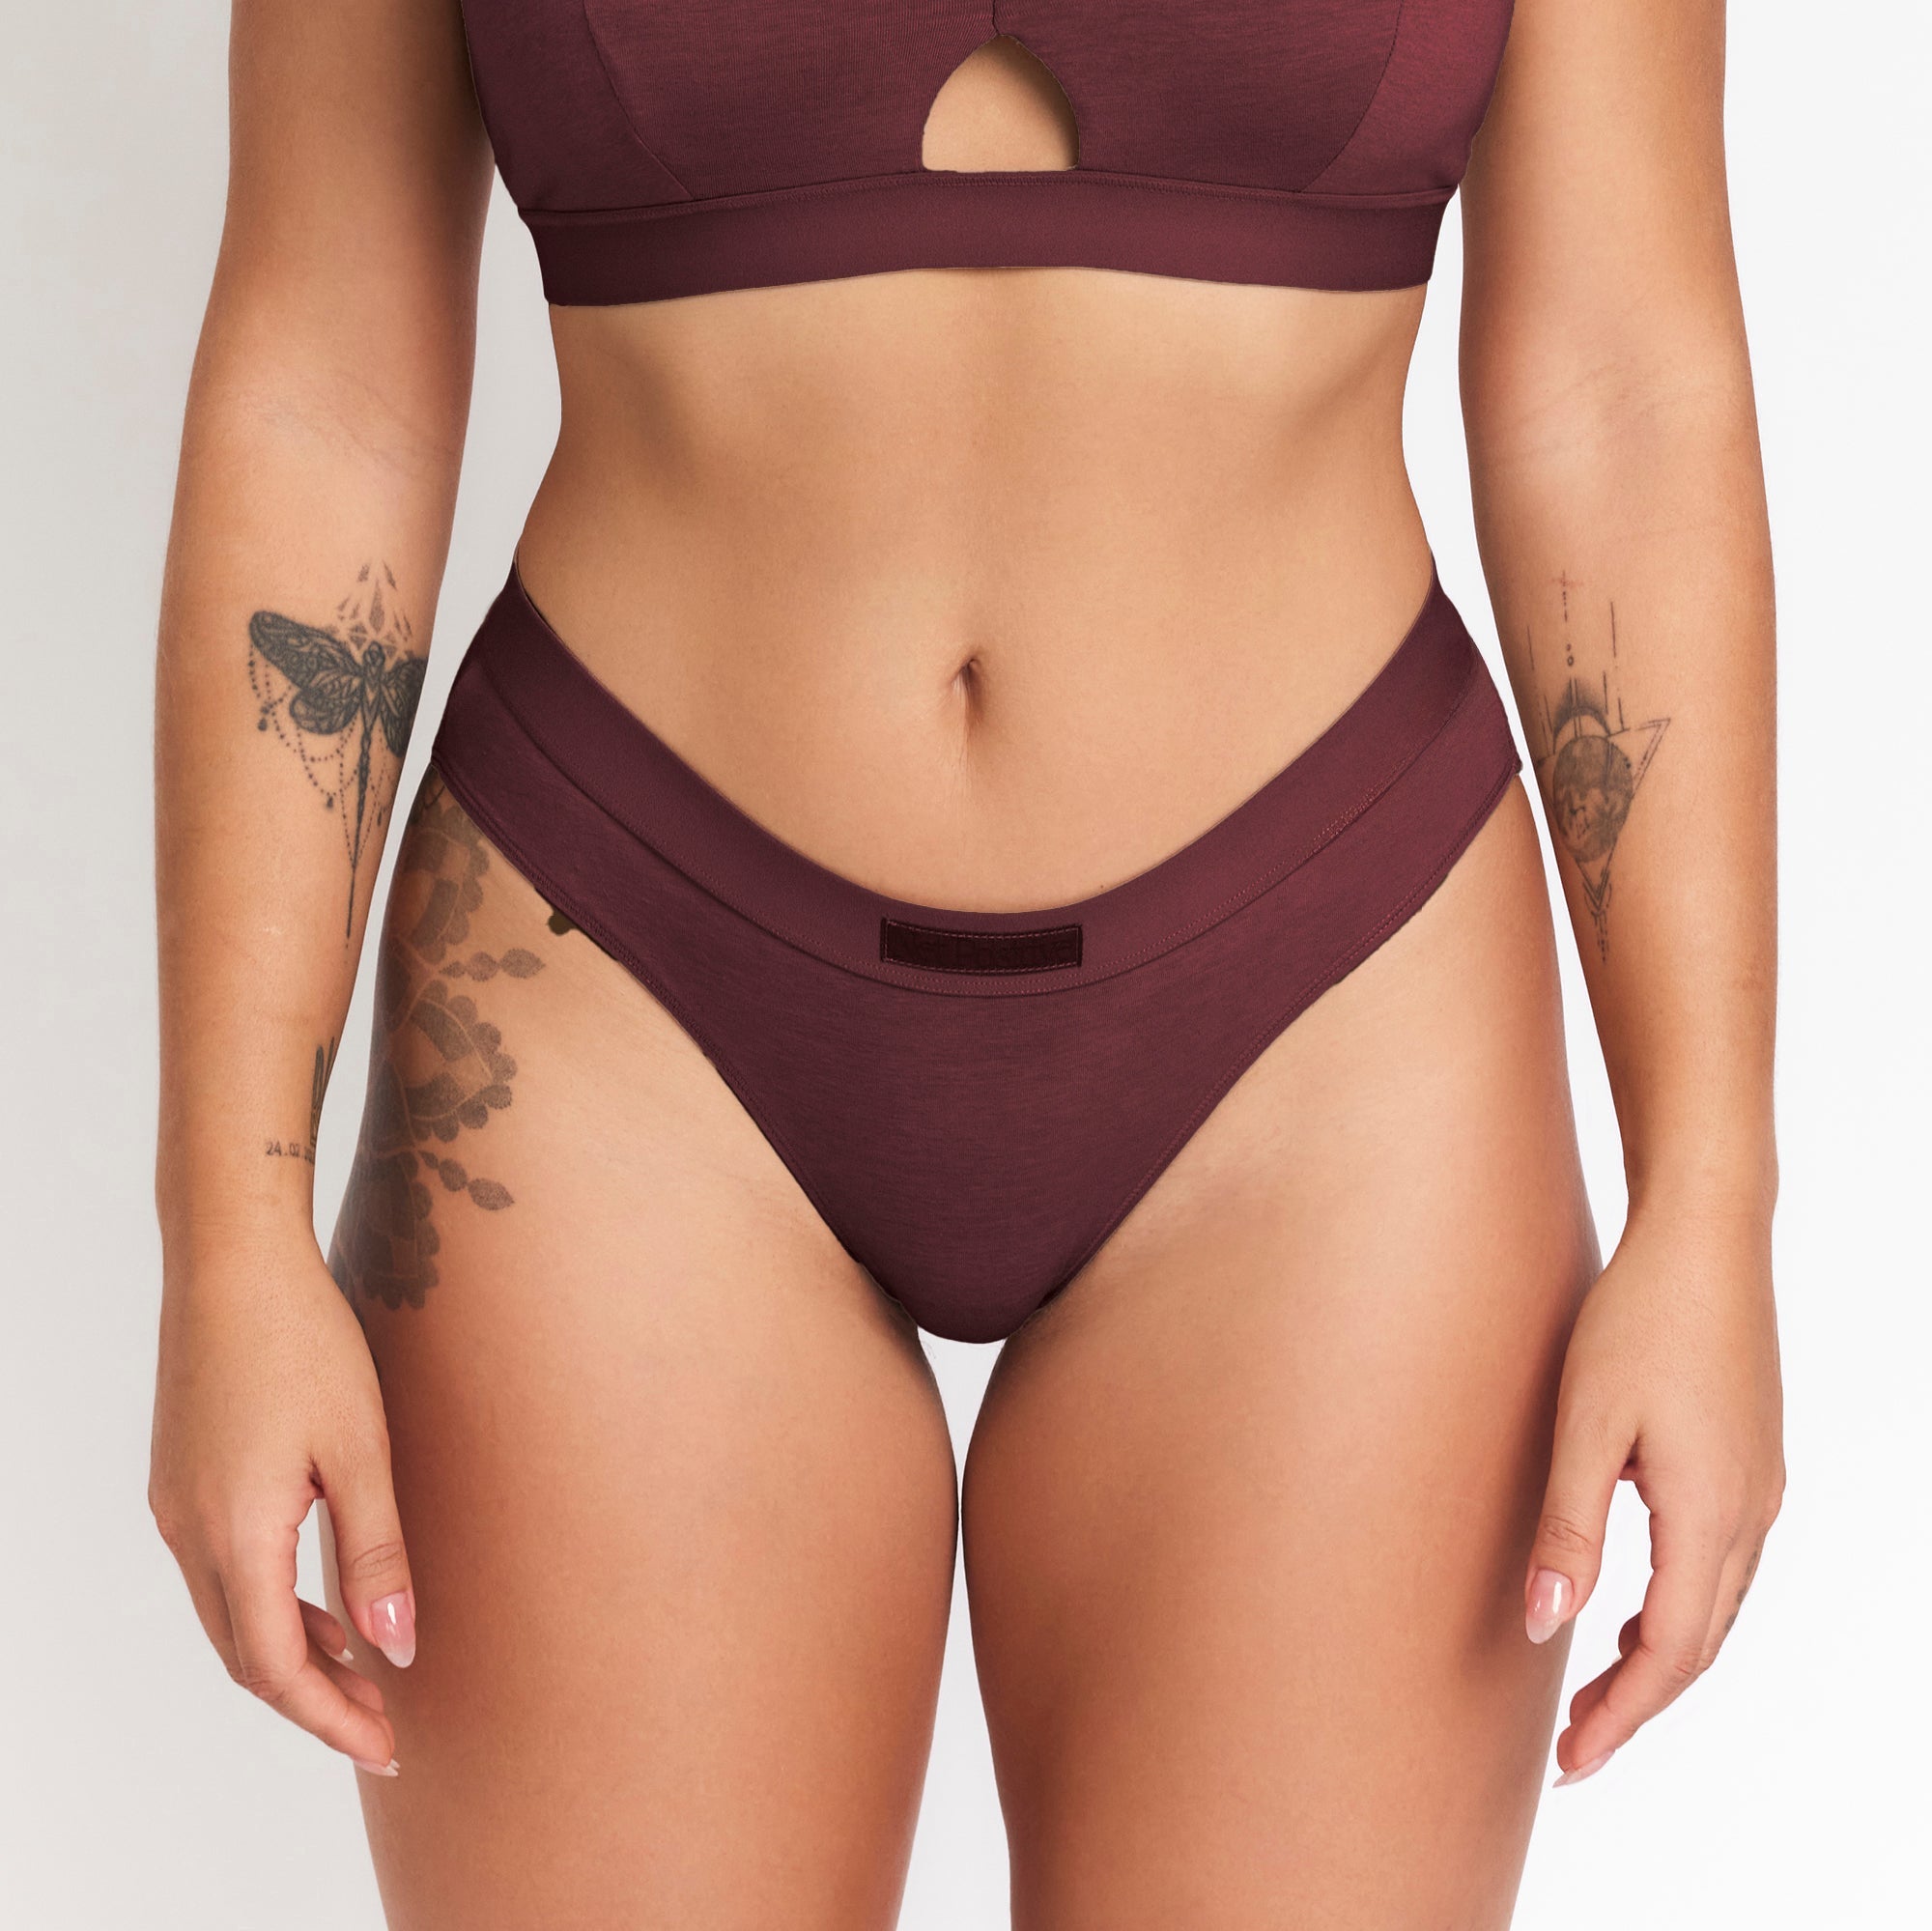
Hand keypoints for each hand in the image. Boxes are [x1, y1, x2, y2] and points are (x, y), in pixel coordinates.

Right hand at [149, 1236, 414, 1774]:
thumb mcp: (360, 1451)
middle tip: (384, 1725)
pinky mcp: (180, 1479)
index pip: (278, 1669)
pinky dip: (270, 1602)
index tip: (390, 1748)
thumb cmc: (306, 1343)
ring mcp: (176, 1505)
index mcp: (235, 1534)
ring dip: (293, 1652)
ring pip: (230, 1616)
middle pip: (247, 1654)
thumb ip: (378, 1554)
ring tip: (364, 1671)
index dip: (333, 1718)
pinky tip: (320, 1598)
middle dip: (315, 1699)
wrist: (233, 1261)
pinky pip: (221, 1572)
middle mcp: (189, 1532)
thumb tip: (398, 1647)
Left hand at [1523, 1197, 1783, 1783]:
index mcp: (1711, 1514)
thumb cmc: (1637, 1319)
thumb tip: (1546, 1627)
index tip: (1572, 1764)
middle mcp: (1751, 1514)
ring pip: (1715, 1607)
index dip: (1621, 1715)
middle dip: (1638, 1702)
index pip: (1668, 1652)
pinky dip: (1680, 1605)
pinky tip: (1634, 1602)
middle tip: (1574, 1746)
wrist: (1705, 1239)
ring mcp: (1760, 1487)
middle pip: (1699, 1644)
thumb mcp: (1585, 1423)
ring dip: (1659, 1656)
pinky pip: (1721, 1565)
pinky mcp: (1751, 1461)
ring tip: (1596, 1688)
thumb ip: (1569, 1529)